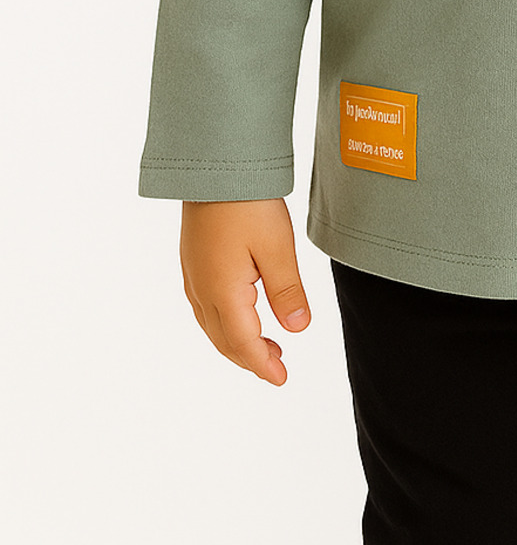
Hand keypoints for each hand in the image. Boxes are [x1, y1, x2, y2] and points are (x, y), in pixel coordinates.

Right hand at [180, 198, 310, 385]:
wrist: (214, 165)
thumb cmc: (247, 202)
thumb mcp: (278, 247)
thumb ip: (287, 292)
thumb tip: (297, 330)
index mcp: (223, 292)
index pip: (244, 343)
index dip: (262, 364)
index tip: (281, 379)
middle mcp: (201, 289)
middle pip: (224, 340)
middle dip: (250, 358)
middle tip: (277, 366)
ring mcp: (193, 275)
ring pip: (212, 325)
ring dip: (236, 341)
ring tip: (265, 344)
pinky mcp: (192, 260)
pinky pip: (205, 307)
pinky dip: (224, 322)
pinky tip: (239, 314)